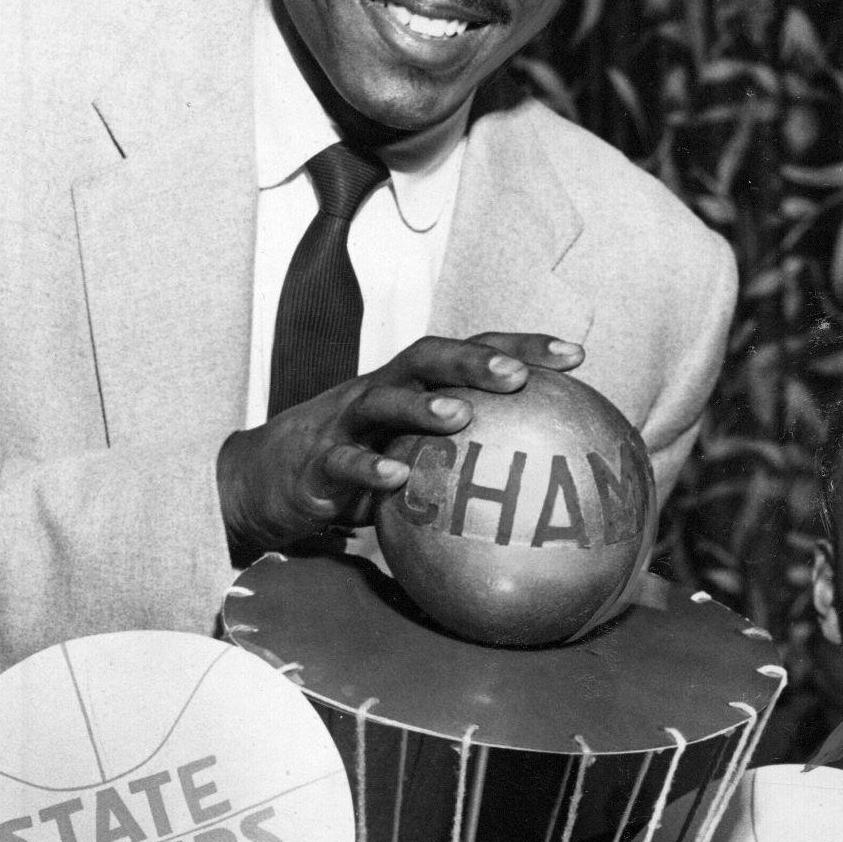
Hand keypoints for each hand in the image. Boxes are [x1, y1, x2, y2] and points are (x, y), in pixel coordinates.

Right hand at [216, 334, 582, 561]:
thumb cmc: (356, 469)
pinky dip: (369, 469)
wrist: (266, 482)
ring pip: (384, 400)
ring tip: (460, 414)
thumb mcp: (411, 459)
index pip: (469, 353)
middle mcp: (380, 391)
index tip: (575, 356)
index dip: (521, 348)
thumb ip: (461, 465)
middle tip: (517, 376)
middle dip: (474, 361)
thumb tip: (541, 493)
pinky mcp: (316, 462)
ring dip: (422, 404)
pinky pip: (344, 461)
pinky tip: (397, 482)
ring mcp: (345, 422)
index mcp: (409, 385)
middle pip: (428, 357)